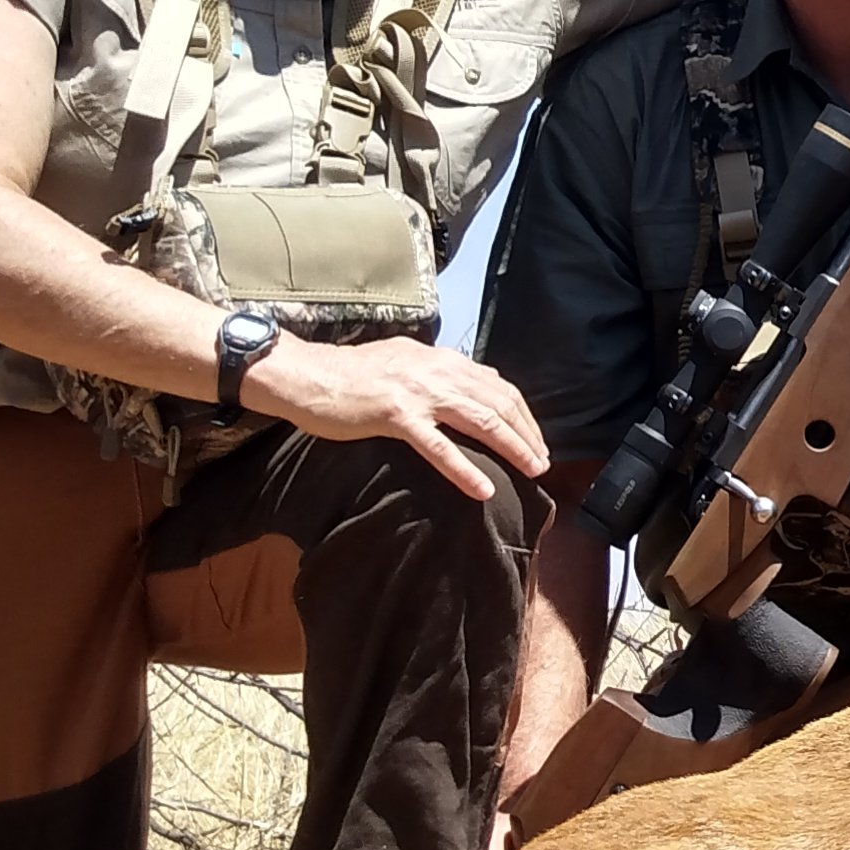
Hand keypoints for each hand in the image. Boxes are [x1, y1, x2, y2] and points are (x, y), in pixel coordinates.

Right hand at [246, 333, 551, 498]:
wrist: (307, 374)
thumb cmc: (351, 374)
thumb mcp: (404, 362)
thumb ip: (438, 372)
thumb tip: (471, 384)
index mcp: (441, 360)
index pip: (497, 385)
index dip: (522, 414)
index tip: (535, 438)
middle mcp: (437, 371)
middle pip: (498, 402)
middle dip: (527, 433)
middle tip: (543, 462)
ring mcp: (418, 392)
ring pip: (480, 420)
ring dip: (512, 447)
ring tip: (532, 471)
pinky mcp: (395, 415)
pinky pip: (438, 447)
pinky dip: (464, 469)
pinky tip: (482, 489)